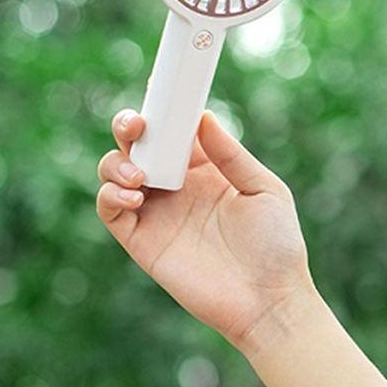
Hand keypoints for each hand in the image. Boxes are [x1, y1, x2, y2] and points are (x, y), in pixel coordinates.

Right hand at [96, 110, 314, 350]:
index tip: (159, 85)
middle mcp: (177, 188)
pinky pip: (110, 211)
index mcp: (207, 170)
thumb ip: (232, 155)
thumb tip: (202, 117)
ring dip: (117, 161)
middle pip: (138, 145)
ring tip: (141, 174)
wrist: (270, 300)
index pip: (175, 130)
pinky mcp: (143, 243)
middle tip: (139, 124)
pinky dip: (109, 196)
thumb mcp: (264, 190)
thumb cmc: (277, 247)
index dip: (163, 107)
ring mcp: (157, 214)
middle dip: (129, 125)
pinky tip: (133, 195)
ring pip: (115, 171)